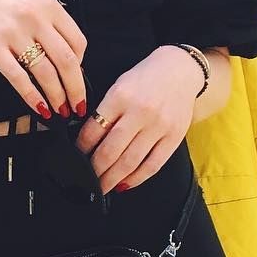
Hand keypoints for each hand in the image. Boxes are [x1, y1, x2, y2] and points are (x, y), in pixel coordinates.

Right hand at [0, 0, 86, 120]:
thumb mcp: (31, 1)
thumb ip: (51, 25)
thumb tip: (72, 59)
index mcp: (48, 5)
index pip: (77, 41)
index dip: (82, 65)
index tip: (79, 78)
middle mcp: (34, 17)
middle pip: (66, 60)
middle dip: (76, 89)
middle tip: (78, 105)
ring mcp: (12, 32)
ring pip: (45, 72)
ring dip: (57, 96)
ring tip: (60, 109)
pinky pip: (18, 77)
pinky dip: (32, 96)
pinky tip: (39, 107)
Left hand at [73, 46, 203, 193]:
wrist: (180, 69)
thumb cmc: (145, 77)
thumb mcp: (119, 85)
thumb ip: (105, 109)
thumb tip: (86, 139)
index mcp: (120, 96)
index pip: (94, 129)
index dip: (81, 148)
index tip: (76, 157)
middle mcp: (140, 112)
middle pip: (111, 150)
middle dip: (94, 170)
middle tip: (84, 180)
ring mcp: (159, 126)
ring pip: (130, 161)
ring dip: (112, 178)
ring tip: (101, 187)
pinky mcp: (174, 137)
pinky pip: (153, 165)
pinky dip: (136, 178)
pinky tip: (124, 184)